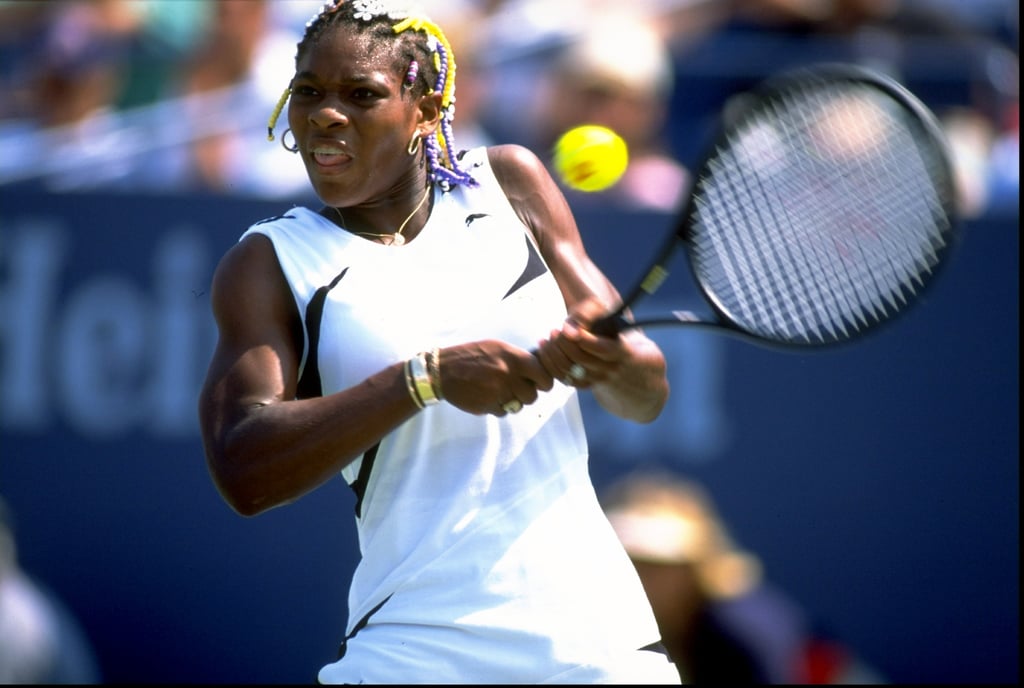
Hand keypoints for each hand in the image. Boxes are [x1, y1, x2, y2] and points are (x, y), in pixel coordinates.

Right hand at [436, 340, 554, 415]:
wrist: (443, 370)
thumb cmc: (471, 355)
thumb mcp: (497, 347)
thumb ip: (518, 357)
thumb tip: (539, 367)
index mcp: (513, 358)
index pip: (544, 377)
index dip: (544, 382)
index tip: (540, 384)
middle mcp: (508, 375)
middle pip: (532, 396)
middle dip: (526, 394)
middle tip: (516, 389)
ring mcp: (498, 392)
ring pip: (518, 406)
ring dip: (512, 402)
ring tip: (499, 391)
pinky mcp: (487, 406)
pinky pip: (503, 413)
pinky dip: (498, 407)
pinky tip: (487, 396)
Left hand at [534, 298, 626, 388]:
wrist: (611, 339)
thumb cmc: (604, 319)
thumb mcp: (600, 308)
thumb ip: (585, 314)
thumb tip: (568, 331)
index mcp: (622, 349)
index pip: (600, 348)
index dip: (580, 337)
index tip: (566, 326)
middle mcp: (612, 367)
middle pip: (580, 358)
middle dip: (562, 342)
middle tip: (554, 331)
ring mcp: (599, 378)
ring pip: (569, 369)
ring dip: (552, 352)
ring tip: (547, 339)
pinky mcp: (586, 384)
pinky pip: (564, 378)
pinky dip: (550, 363)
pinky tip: (546, 350)